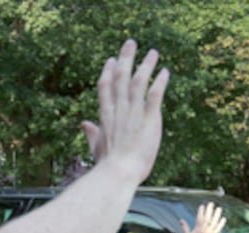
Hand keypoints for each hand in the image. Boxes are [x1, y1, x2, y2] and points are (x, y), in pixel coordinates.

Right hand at [81, 39, 169, 183]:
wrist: (118, 173)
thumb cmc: (107, 165)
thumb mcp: (96, 147)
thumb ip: (92, 133)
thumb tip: (84, 124)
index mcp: (106, 116)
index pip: (105, 87)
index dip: (108, 71)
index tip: (111, 59)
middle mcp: (119, 110)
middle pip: (121, 78)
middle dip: (126, 59)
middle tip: (131, 43)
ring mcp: (134, 113)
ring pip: (138, 82)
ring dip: (145, 65)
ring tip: (153, 52)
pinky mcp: (149, 119)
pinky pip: (155, 95)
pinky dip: (159, 82)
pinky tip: (165, 72)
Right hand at [180, 202, 225, 232]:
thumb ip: (185, 227)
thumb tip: (181, 220)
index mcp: (198, 229)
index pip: (200, 218)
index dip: (201, 211)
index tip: (202, 205)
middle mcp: (205, 230)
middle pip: (208, 218)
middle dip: (210, 210)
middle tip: (211, 203)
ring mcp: (211, 232)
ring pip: (215, 222)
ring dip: (217, 214)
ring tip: (219, 208)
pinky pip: (219, 228)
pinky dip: (221, 223)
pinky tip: (223, 218)